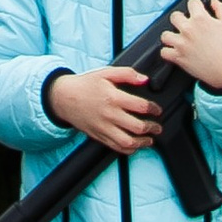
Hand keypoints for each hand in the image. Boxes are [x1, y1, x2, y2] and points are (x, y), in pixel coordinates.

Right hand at [46, 62, 162, 152]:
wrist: (64, 97)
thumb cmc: (85, 84)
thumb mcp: (106, 72)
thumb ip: (127, 74)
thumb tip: (145, 79)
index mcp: (113, 97)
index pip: (141, 106)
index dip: (154, 109)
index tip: (157, 110)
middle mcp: (109, 115)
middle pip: (138, 127)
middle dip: (152, 128)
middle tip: (157, 126)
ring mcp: (104, 128)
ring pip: (128, 142)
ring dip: (143, 142)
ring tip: (150, 139)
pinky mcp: (99, 136)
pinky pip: (117, 147)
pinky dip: (129, 149)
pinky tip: (135, 145)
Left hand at [157, 0, 221, 92]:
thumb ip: (221, 9)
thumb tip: (213, 1)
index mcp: (201, 19)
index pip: (191, 2)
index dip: (196, 6)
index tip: (197, 11)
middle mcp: (188, 30)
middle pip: (174, 16)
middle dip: (181, 19)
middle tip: (187, 25)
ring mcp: (182, 44)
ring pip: (165, 35)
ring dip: (171, 35)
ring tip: (178, 38)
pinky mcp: (179, 58)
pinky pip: (164, 52)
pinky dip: (168, 52)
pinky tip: (174, 51)